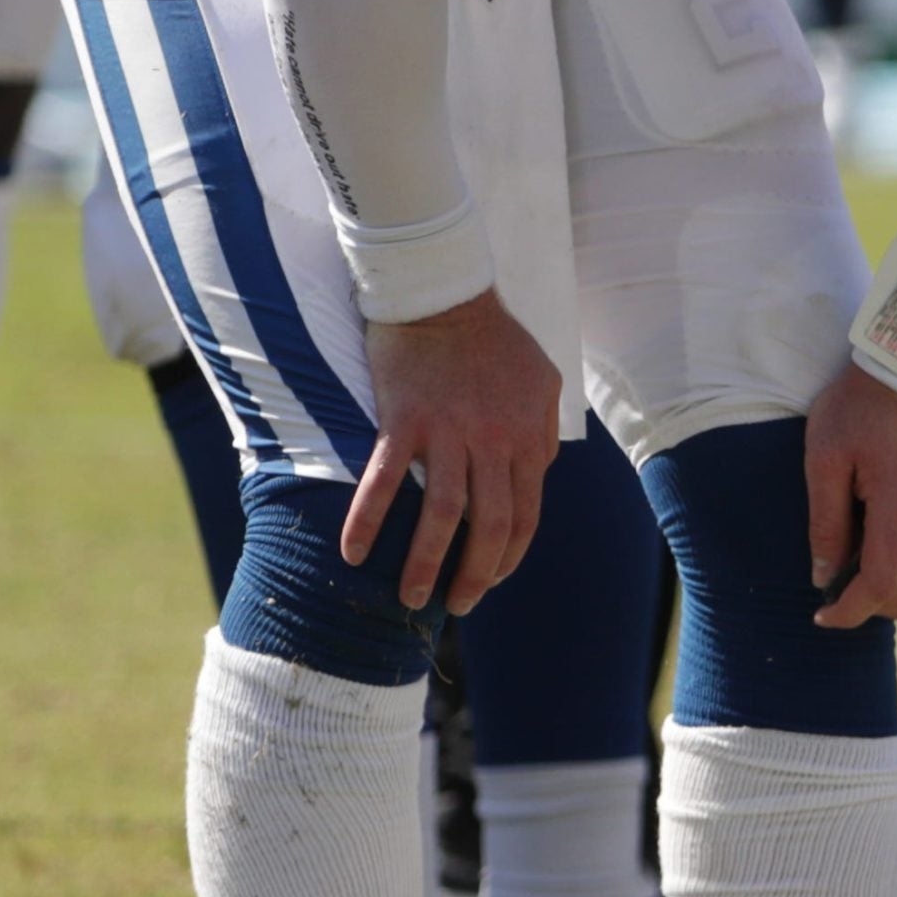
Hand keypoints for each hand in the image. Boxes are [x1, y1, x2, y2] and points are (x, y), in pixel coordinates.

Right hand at [344, 286, 560, 612]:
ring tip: (412, 597)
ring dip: (426, 564)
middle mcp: (494, 443)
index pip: (525, 516)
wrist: (444, 292)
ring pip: (442, 517)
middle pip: (490, 528)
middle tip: (457, 604)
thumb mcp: (541, 381)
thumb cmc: (494, 336)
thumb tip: (540, 469)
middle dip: (475, 576)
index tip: (490, 577)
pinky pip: (384, 483)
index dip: (509, 556)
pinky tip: (354, 554)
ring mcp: (449, 434)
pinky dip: (368, 522)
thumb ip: (541, 431)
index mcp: (528, 438)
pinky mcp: (405, 422)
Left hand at [804, 360, 896, 629]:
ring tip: (864, 587)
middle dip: (867, 606)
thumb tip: (824, 577)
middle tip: (834, 593)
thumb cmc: (861, 408)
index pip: (879, 584)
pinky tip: (893, 574)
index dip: (849, 611)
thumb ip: (825, 523)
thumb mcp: (825, 457)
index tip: (822, 616)